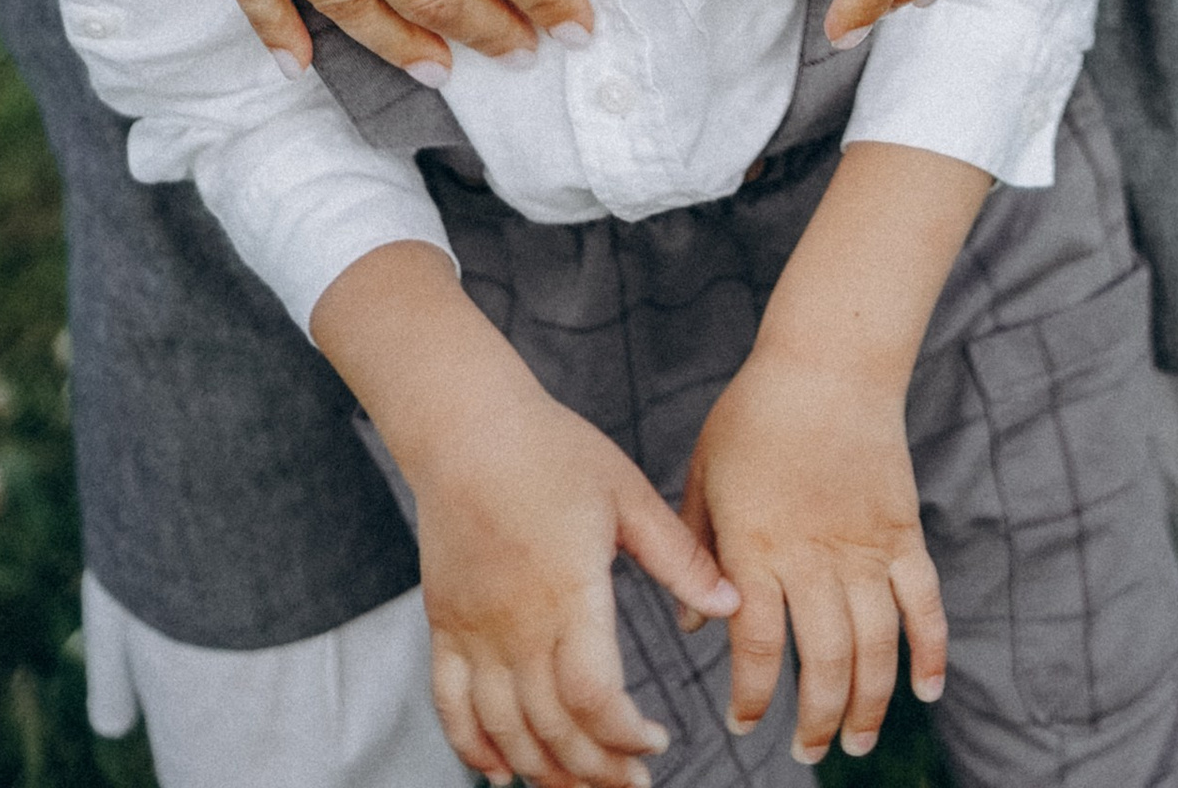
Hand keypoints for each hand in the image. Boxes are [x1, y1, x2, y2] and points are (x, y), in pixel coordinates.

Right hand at [423, 389, 735, 786]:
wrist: (468, 425)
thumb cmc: (554, 450)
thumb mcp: (628, 494)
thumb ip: (679, 555)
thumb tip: (733, 601)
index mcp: (568, 592)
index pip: (593, 698)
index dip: (623, 737)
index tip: (657, 742)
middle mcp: (517, 624)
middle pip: (552, 729)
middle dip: (596, 772)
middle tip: (631, 785)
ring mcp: (475, 631)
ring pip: (505, 731)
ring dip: (544, 772)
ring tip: (583, 787)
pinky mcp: (443, 626)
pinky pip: (451, 708)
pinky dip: (475, 749)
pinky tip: (503, 773)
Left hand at [681, 350, 947, 765]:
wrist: (828, 357)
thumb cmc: (755, 411)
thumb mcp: (705, 474)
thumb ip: (698, 549)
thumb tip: (694, 624)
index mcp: (758, 546)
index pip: (758, 645)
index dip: (751, 696)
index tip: (742, 724)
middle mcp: (814, 556)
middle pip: (823, 661)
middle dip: (815, 719)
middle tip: (806, 750)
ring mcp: (865, 547)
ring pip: (876, 647)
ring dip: (868, 704)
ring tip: (855, 743)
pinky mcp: (902, 531)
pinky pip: (924, 602)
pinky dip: (930, 651)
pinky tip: (927, 691)